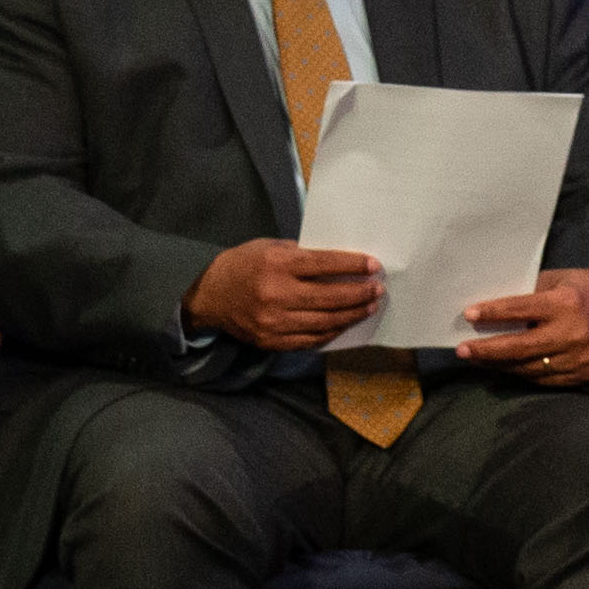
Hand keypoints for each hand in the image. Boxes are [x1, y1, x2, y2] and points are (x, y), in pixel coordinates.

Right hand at [184, 240, 385, 351]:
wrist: (210, 296)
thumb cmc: (243, 265)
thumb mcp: (269, 247)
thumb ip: (301, 254)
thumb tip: (340, 262)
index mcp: (276, 264)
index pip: (323, 265)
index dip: (352, 266)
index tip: (374, 266)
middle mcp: (275, 294)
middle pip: (329, 297)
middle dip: (358, 293)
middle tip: (378, 289)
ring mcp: (273, 322)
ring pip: (324, 322)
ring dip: (351, 315)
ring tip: (368, 306)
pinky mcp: (272, 341)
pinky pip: (310, 340)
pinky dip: (331, 332)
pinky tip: (344, 323)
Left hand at [457, 266, 588, 386]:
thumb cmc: (587, 289)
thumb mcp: (560, 280)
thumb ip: (531, 294)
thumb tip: (494, 309)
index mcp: (567, 304)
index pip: (521, 310)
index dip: (493, 313)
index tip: (470, 314)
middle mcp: (573, 334)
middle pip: (520, 348)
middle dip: (487, 350)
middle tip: (463, 350)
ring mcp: (579, 359)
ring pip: (529, 368)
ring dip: (500, 365)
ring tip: (479, 359)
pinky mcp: (582, 375)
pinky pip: (544, 380)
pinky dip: (522, 373)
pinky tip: (506, 367)